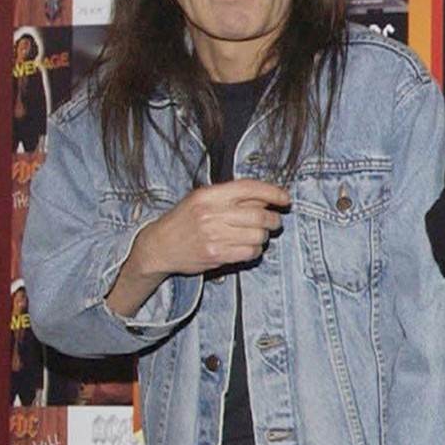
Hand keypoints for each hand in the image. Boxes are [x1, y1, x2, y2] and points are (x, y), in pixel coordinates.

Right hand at [106, 179, 289, 316]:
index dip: (272, 192)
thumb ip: (231, 197)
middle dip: (273, 219)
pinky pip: (249, 253)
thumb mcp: (202, 199)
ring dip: (264, 236)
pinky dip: (255, 250)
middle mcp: (212, 214)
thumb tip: (266, 199)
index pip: (249, 188)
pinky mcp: (216, 255)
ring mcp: (214, 236)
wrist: (160, 246)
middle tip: (275, 221)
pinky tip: (248, 247)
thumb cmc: (184, 220)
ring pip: (257, 235)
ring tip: (258, 235)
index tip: (285, 198)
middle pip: (258, 215)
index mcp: (209, 195)